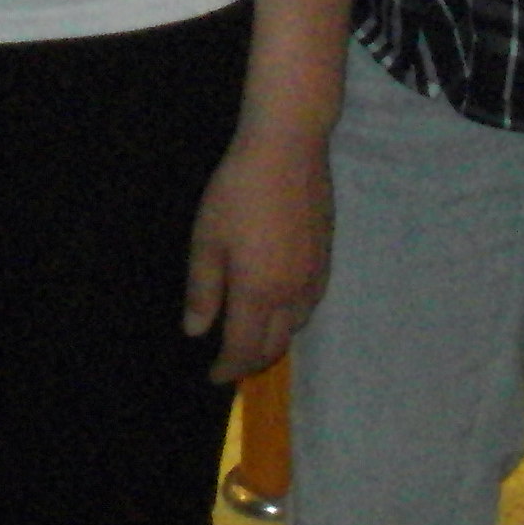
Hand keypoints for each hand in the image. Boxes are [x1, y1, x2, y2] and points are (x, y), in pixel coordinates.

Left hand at [182, 122, 332, 383]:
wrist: (288, 148)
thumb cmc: (238, 190)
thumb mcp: (207, 238)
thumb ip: (203, 290)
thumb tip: (196, 332)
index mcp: (259, 292)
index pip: (245, 349)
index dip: (228, 368)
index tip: (214, 376)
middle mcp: (292, 293)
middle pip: (275, 345)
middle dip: (252, 360)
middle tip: (231, 359)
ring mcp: (314, 275)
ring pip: (297, 325)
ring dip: (275, 338)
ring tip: (253, 332)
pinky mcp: (326, 256)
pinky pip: (311, 302)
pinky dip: (293, 315)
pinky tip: (280, 301)